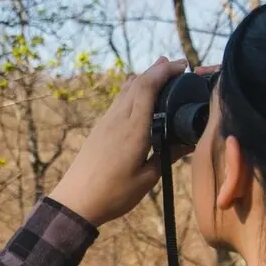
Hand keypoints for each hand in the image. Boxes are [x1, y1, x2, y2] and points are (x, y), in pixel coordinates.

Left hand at [49, 57, 188, 226]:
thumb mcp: (148, 179)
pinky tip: (138, 94)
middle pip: (137, 83)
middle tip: (177, 64)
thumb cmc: (113, 194)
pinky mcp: (100, 129)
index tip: (182, 66)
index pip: (148, 88)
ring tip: (160, 70)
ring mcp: (106, 122)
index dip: (164, 72)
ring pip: (126, 90)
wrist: (76, 201)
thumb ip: (168, 156)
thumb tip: (189, 142)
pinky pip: (119, 101)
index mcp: (134, 130)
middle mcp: (118, 120)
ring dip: (144, 77)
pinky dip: (133, 90)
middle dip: (157, 70)